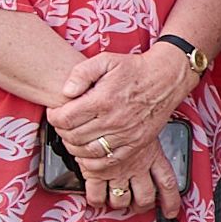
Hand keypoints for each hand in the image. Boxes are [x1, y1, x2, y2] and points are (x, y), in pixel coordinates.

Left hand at [50, 44, 193, 172]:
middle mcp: (114, 121)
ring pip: (88, 152)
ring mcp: (125, 136)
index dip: (54, 117)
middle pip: (74, 137)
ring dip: (74, 147)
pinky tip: (88, 152)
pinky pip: (107, 161)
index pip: (66, 118)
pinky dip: (92, 161)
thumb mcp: (106, 60)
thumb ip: (81, 73)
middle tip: (63, 124)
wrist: (166, 78)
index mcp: (103, 100)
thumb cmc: (135, 69)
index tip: (55, 113)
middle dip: (62, 131)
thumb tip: (66, 91)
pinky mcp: (135, 145)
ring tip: (73, 136)